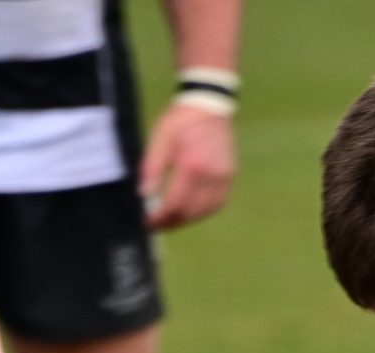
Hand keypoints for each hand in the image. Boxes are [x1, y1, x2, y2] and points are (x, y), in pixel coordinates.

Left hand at [141, 101, 235, 230]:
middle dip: (172, 222)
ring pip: (206, 211)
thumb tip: (145, 195)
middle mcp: (211, 176)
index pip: (175, 204)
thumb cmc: (180, 120)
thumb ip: (152, 169)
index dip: (160, 218)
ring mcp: (224, 178)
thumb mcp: (160, 139)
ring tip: (173, 221)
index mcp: (191, 166)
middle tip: (158, 225)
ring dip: (188, 220)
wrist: (209, 105)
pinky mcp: (230, 176)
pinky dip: (204, 212)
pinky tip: (192, 212)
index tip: (148, 222)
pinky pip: (218, 203)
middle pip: (191, 212)